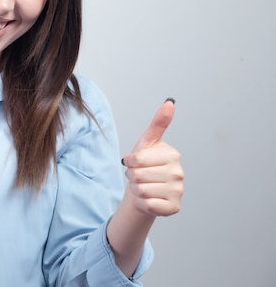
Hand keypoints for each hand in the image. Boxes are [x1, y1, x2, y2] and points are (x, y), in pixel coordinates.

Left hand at [121, 99, 183, 216]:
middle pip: (138, 176)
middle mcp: (179, 173)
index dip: (129, 162)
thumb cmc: (144, 164)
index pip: (137, 160)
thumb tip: (170, 102)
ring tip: (143, 186)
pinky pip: (148, 205)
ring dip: (136, 190)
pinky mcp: (174, 208)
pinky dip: (142, 203)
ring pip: (141, 191)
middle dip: (131, 177)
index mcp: (173, 155)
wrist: (144, 190)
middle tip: (138, 176)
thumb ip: (158, 122)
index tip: (134, 162)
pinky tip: (148, 199)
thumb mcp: (147, 142)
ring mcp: (178, 191)